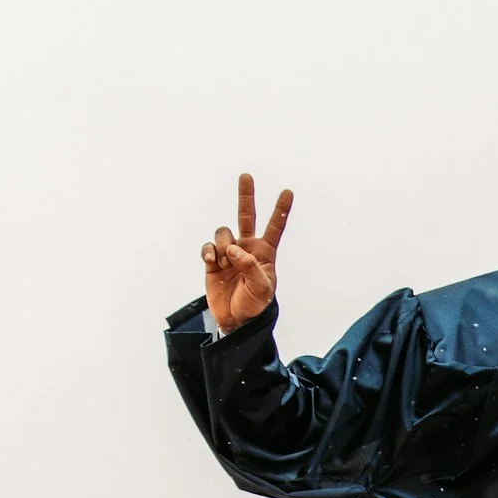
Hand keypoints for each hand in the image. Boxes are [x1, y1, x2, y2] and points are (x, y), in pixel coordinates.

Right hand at [202, 172, 293, 334]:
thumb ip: (250, 266)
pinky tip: (212, 261)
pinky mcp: (212, 261)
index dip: (281, 210)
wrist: (235, 321)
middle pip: (246, 216)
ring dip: (223, 243)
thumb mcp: (262, 288)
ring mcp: (229, 253)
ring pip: (223, 232)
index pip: (275, 228)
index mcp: (265, 253)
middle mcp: (247, 248)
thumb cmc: (255, 305)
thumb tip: (233, 248)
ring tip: (226, 262)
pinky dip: (209, 251)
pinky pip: (208, 246)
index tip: (288, 192)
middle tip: (246, 176)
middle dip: (246, 195)